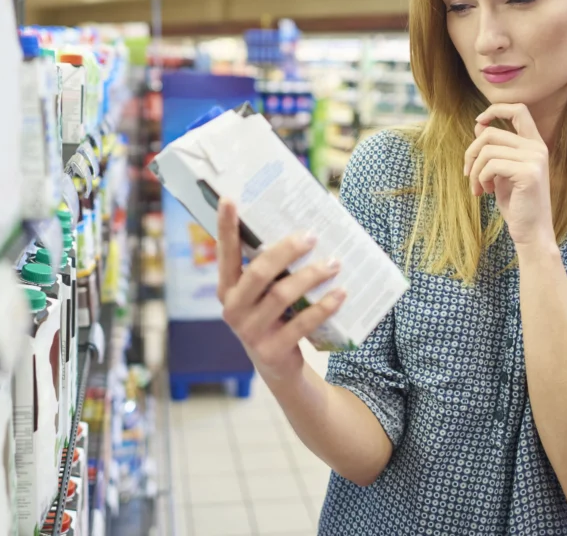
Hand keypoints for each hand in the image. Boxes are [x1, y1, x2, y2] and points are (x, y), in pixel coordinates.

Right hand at [217, 199, 346, 381]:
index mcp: (227, 288)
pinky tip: (340, 294)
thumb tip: (304, 228)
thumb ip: (273, 268)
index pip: (225, 253)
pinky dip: (323, 307)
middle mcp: (232, 308)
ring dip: (311, 276)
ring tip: (335, 263)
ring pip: (281, 295)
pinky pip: (301, 324)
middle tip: (312, 236)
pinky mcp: (271, 350)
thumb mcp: (265, 293)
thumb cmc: (274, 316)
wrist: (277, 366)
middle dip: (286, 250)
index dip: (225, 227)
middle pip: (259, 272)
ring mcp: (250, 332)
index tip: (229, 200)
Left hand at [463, 103, 555, 250]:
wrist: (531, 231)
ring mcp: (535, 159)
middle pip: (490, 133)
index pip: (519, 110)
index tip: (479, 121)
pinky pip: (491, 165)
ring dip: (474, 171)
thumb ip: (494, 148)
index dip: (496, 109)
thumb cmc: (516, 203)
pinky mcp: (528, 173)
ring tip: (478, 187)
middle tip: (468, 175)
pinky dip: (480, 178)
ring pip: (487, 150)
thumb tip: (479, 124)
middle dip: (471, 153)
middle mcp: (537, 148)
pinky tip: (485, 192)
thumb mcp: (501, 172)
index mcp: (534, 144)